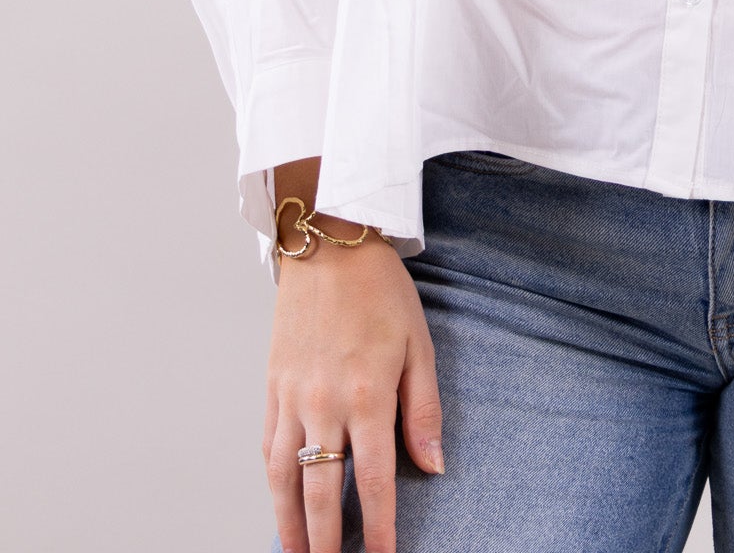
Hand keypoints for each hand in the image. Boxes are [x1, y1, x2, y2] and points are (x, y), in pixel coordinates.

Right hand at [262, 219, 443, 552]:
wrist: (327, 243)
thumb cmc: (380, 291)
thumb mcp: (418, 345)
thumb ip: (423, 410)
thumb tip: (433, 466)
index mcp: (366, 395)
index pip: (370, 483)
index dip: (379, 530)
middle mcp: (323, 404)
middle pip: (320, 494)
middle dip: (327, 544)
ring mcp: (292, 397)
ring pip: (284, 480)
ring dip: (290, 526)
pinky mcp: (272, 386)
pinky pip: (268, 448)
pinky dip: (272, 483)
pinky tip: (279, 503)